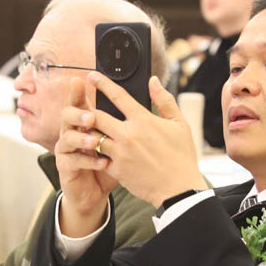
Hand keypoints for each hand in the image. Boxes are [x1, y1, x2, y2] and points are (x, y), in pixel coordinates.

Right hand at [53, 77, 119, 237]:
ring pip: (67, 137)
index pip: (80, 102)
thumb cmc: (112, 163)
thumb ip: (130, 120)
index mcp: (85, 122)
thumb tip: (144, 97)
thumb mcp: (124, 141)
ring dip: (81, 138)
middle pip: (67, 115)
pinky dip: (88, 161)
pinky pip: (72, 161)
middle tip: (91, 116)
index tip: (81, 80)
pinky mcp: (66, 167)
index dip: (77, 91)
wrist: (97, 192)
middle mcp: (73, 132)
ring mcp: (67, 149)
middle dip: (78, 113)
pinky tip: (102, 162)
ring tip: (95, 141)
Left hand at [70, 73, 205, 206]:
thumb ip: (164, 100)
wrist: (177, 189)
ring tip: (88, 129)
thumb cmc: (181, 156)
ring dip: (90, 131)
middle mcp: (128, 134)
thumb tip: (153, 81)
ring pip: (94, 136)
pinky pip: (99, 156)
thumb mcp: (179, 124)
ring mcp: (120, 153)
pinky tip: (97, 151)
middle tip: (83, 106)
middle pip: (97, 115)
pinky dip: (97, 152)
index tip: (93, 76)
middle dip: (88, 109)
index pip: (118, 96)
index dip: (103, 84)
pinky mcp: (116, 169)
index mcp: (143, 120)